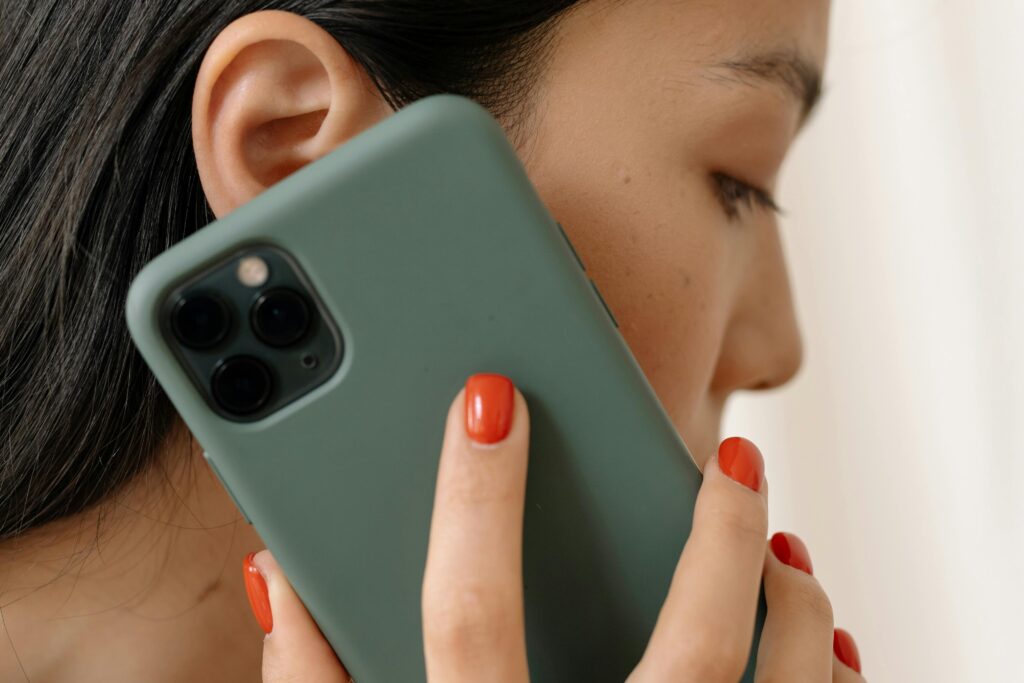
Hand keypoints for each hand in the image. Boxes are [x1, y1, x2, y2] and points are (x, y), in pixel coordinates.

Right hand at [244, 373, 864, 681]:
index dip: (472, 503)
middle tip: (733, 458)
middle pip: (685, 652)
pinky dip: (822, 682)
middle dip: (718, 538)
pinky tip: (818, 643)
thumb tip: (279, 577)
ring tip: (788, 550)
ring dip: (798, 614)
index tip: (490, 398)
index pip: (468, 621)